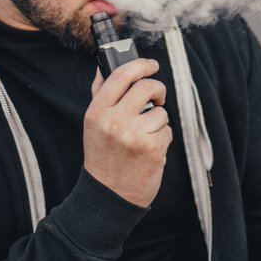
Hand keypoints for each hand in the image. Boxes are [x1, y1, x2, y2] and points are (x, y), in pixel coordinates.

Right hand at [84, 58, 171, 206]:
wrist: (108, 196)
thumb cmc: (103, 158)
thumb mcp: (93, 125)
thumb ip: (100, 95)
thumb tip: (103, 67)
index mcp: (96, 112)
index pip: (121, 75)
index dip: (140, 64)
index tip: (151, 65)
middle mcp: (113, 121)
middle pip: (147, 87)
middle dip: (158, 90)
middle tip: (158, 98)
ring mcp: (134, 135)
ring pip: (161, 112)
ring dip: (159, 122)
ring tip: (145, 137)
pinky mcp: (152, 148)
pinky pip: (167, 131)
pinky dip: (163, 139)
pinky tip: (150, 150)